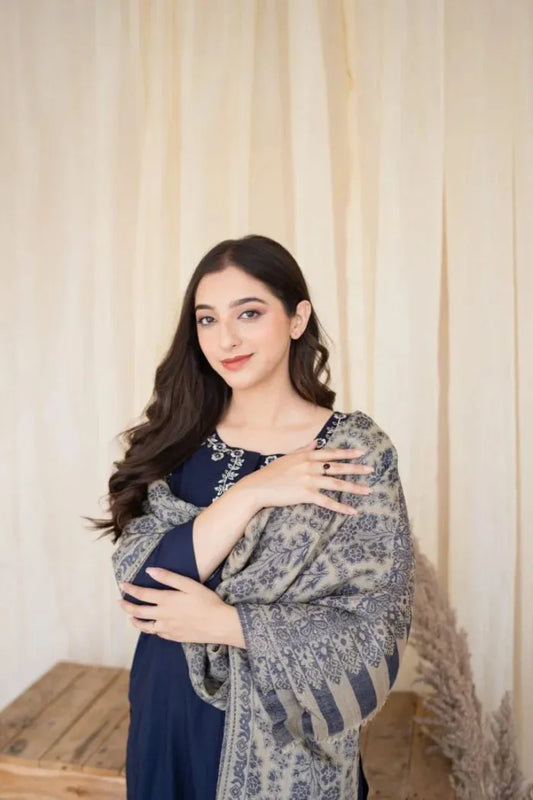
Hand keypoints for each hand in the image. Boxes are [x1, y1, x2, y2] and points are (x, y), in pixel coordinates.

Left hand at [117, 567, 229, 643]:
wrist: (218, 625)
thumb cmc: (206, 601)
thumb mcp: (189, 584)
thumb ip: (169, 577)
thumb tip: (150, 570)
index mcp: (166, 600)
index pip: (142, 594)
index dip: (130, 589)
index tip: (121, 584)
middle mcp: (163, 616)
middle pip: (139, 611)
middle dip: (127, 606)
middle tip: (119, 602)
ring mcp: (167, 628)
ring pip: (145, 626)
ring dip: (135, 621)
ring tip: (130, 617)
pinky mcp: (174, 637)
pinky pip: (157, 634)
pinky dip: (150, 630)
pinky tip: (151, 628)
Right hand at [240, 439, 373, 516]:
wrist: (257, 487)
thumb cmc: (271, 473)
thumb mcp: (288, 457)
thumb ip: (304, 449)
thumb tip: (316, 441)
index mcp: (306, 456)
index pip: (331, 453)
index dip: (346, 453)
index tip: (360, 452)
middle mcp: (309, 466)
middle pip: (337, 467)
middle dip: (356, 468)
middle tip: (371, 469)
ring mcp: (308, 480)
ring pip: (336, 484)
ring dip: (354, 487)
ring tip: (368, 490)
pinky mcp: (305, 494)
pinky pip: (327, 502)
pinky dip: (341, 507)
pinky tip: (352, 510)